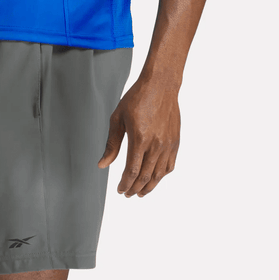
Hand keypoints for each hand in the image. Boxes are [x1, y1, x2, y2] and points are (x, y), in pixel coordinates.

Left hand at [98, 77, 180, 197]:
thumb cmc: (137, 99)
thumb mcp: (117, 118)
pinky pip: (170, 165)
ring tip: (140, 192)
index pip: (132, 172)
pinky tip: (155, 178)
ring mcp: (168, 144)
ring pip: (159, 175)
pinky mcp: (175, 141)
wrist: (160, 85)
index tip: (119, 190)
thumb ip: (112, 144)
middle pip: (145, 177)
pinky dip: (162, 176)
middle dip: (135, 189)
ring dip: (149, 187)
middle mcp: (156, 144)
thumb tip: (102, 165)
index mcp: (139, 139)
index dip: (125, 184)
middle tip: (127, 194)